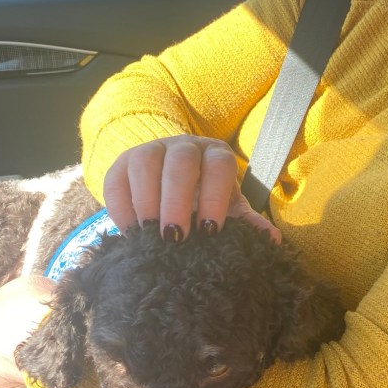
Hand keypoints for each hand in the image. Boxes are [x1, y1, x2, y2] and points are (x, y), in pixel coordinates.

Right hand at [102, 135, 280, 242]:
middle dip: (177, 200)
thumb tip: (271, 241)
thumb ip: (247, 224)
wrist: (173, 185)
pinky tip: (128, 231)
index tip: (210, 231)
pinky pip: (115, 178)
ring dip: (146, 200)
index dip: (215, 196)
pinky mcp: (122, 164)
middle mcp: (184, 146)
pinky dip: (120, 206)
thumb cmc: (206, 200)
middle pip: (181, 161)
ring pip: (145, 163)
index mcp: (216, 155)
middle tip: (175, 237)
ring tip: (148, 235)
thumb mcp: (228, 210)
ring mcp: (151, 150)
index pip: (219, 165)